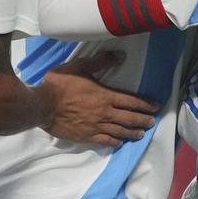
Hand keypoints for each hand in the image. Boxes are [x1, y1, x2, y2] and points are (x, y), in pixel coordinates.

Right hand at [37, 51, 159, 145]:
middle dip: (143, 120)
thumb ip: (100, 61)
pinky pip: (105, 141)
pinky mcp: (86, 137)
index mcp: (105, 96)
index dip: (145, 104)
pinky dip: (115, 141)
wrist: (42, 106)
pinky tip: (119, 142)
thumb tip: (119, 56)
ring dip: (132, 132)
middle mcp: (104, 113)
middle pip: (130, 118)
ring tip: (141, 134)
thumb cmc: (60, 84)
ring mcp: (96, 127)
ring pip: (120, 131)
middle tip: (152, 122)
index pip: (131, 101)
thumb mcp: (80, 66)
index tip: (155, 106)